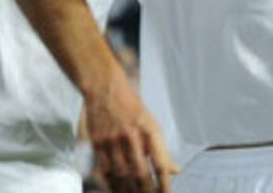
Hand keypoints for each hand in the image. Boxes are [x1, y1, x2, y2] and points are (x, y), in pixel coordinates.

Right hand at [84, 66, 177, 191]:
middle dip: (147, 192)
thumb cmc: (132, 109)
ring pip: (123, 176)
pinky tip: (118, 190)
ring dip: (129, 191)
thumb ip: (162, 150)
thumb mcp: (152, 124)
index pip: (160, 164)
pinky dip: (113, 184)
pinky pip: (106, 171)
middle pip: (141, 174)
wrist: (105, 89)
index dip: (164, 185)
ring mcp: (113, 140)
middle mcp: (132, 136)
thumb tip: (175, 171)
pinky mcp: (98, 143)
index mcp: (150, 131)